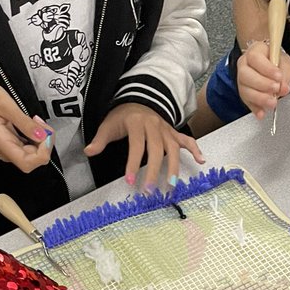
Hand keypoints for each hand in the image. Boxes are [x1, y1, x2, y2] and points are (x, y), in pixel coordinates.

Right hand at [0, 77, 52, 170]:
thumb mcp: (3, 103)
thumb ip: (23, 121)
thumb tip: (42, 135)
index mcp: (1, 142)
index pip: (27, 164)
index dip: (42, 153)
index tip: (44, 135)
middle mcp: (4, 149)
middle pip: (34, 160)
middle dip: (44, 143)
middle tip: (40, 122)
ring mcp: (7, 147)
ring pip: (33, 153)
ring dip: (41, 139)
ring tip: (34, 120)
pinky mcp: (10, 142)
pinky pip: (29, 146)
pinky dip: (36, 136)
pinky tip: (32, 122)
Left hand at [85, 103, 203, 190]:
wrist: (139, 99)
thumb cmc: (123, 116)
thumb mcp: (109, 124)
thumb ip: (100, 140)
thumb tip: (88, 151)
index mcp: (137, 124)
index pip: (136, 146)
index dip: (133, 164)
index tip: (130, 181)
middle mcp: (154, 126)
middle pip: (157, 151)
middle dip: (154, 172)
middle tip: (150, 191)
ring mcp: (166, 130)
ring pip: (173, 149)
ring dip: (174, 168)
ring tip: (172, 186)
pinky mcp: (173, 133)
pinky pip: (186, 140)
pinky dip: (195, 149)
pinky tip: (201, 161)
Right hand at [236, 41, 289, 119]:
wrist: (273, 70)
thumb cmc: (277, 63)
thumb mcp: (285, 63)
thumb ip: (285, 74)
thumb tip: (283, 87)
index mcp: (254, 51)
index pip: (255, 58)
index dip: (267, 68)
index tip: (279, 76)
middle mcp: (244, 65)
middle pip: (246, 75)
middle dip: (262, 84)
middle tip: (276, 89)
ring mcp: (242, 80)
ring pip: (245, 90)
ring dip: (260, 98)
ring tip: (273, 102)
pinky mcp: (244, 94)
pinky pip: (247, 102)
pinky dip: (255, 109)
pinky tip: (262, 112)